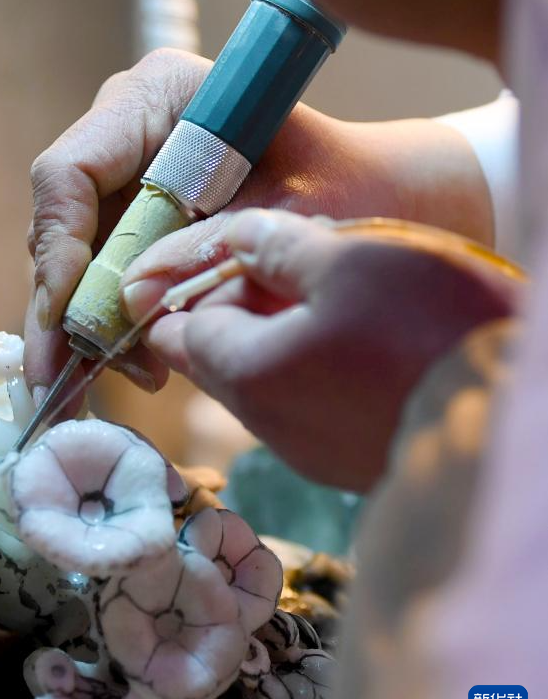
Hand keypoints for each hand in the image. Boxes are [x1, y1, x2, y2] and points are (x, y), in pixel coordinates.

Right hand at [25, 48, 492, 403]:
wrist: (380, 192)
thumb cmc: (348, 189)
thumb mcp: (282, 222)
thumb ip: (205, 257)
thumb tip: (131, 308)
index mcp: (161, 93)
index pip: (71, 172)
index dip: (60, 250)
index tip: (65, 321)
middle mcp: (131, 123)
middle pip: (64, 219)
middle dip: (63, 303)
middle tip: (61, 377)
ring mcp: (130, 164)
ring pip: (78, 250)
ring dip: (87, 320)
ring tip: (113, 379)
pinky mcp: (139, 204)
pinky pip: (105, 263)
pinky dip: (113, 315)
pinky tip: (130, 361)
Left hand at [135, 209, 518, 491]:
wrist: (513, 413)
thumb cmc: (429, 329)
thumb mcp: (350, 260)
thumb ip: (276, 247)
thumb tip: (234, 237)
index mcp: (252, 375)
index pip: (184, 334)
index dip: (195, 291)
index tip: (218, 262)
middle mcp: (271, 426)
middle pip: (221, 363)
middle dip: (234, 314)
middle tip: (274, 271)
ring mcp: (313, 452)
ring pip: (265, 386)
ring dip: (276, 341)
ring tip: (323, 299)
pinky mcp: (351, 462)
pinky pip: (306, 408)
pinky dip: (310, 370)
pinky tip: (351, 342)